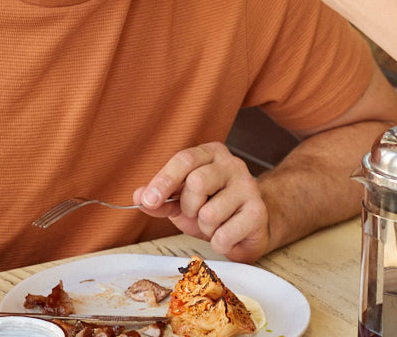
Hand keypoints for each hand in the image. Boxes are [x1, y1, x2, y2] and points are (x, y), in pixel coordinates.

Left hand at [133, 142, 268, 261]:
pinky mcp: (258, 212)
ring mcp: (249, 187)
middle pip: (197, 182)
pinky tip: (227, 236)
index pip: (184, 159)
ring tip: (215, 225)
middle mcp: (232, 165)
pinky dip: (218, 243)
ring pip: (209, 213)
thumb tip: (138, 197)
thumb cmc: (214, 209)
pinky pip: (224, 235)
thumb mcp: (183, 203)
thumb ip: (161, 199)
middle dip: (188, 207)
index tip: (148, 200)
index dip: (164, 181)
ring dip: (204, 228)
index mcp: (211, 154)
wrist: (250, 227)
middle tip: (195, 213)